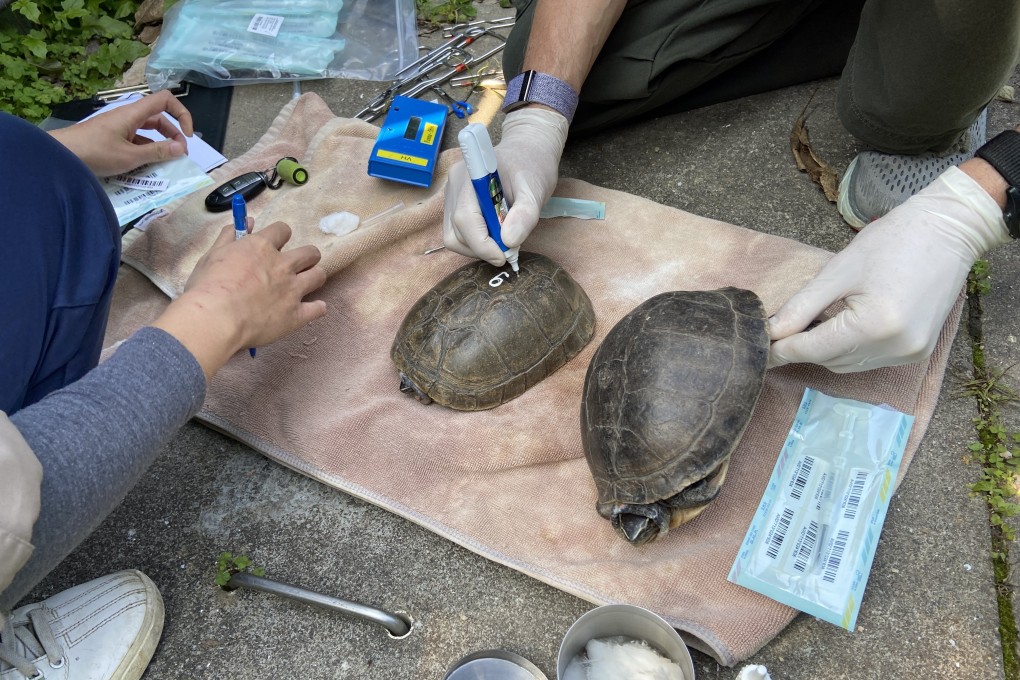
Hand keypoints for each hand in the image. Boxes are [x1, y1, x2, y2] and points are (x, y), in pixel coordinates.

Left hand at [49, 90, 193, 176]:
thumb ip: (157, 152)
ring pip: (147, 130)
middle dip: (173, 134)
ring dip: (160, 144)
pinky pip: (135, 139)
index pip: (165, 100)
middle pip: (159, 118)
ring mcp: (119, 126)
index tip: (187, 135)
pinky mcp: (111, 137)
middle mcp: (128, 116)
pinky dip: (145, 150)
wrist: (60, 155)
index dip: (182, 114)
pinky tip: (144, 165)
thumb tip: (181, 148)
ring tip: (164, 163)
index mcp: (134, 113)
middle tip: (179, 154)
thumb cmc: (95, 152)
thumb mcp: (130, 156)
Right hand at [152, 221, 326, 378]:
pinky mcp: (296, 314)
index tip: (275, 244)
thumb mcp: (211, 255)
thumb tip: (247, 221)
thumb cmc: (207, 288)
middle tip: (297, 265)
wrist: (215, 319)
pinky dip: (317, 308)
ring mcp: (292, 290)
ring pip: (319, 275)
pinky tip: (313, 309)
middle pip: (309, 252)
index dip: (280, 236)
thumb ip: (229, 236)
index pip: (283, 230)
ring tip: (307, 283)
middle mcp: (282, 265)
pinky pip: (318, 308)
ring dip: (315, 277)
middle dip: (306, 256)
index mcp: (261, 247)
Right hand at [443, 107, 568, 264]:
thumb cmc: (532, 166)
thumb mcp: (536, 189)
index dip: (482, 244)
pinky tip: (495, 233)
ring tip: (503, 239)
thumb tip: (508, 241)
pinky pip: (457, 234)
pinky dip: (476, 242)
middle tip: (509, 248)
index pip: (465, 218)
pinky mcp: (454, 205)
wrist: (526, 152)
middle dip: (482, 247)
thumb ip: (524, 214)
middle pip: (456, 232)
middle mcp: (454, 185)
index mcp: (471, 176)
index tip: (504, 255)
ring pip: (453, 237)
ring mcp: (451, 196)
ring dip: (478, 247)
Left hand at [769, 166, 1008, 371]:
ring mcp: (909, 353)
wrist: (948, 231)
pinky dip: (849, 349)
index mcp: (874, 326)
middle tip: (779, 329)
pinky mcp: (917, 352)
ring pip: (847, 364)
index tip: (757, 346)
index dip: (781, 349)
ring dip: (825, 350)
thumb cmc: (892, 242)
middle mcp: (895, 348)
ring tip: (811, 324)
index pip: (813, 349)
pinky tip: (842, 326)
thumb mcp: (838, 271)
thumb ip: (802, 306)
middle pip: (829, 359)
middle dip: (802, 347)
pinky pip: (869, 360)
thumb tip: (771, 332)